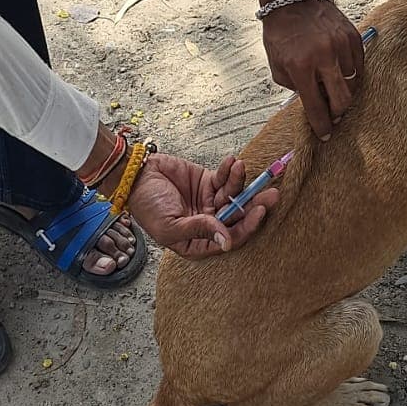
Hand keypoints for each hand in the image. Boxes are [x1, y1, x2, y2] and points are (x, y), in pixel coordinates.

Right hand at [128, 153, 277, 259]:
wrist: (135, 177)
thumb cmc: (147, 206)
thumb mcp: (171, 226)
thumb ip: (200, 231)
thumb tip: (226, 242)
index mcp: (199, 243)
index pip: (230, 238)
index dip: (247, 227)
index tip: (260, 212)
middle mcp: (209, 225)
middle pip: (239, 217)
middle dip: (255, 205)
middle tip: (271, 195)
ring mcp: (210, 203)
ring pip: (235, 195)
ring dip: (241, 182)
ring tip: (241, 167)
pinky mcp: (209, 183)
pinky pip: (225, 178)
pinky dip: (230, 170)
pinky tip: (233, 162)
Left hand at [261, 0, 363, 139]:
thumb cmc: (282, 33)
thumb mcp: (277, 65)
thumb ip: (294, 87)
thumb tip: (313, 103)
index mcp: (301, 67)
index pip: (316, 107)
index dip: (321, 125)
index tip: (325, 134)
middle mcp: (324, 57)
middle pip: (342, 100)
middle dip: (338, 113)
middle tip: (333, 115)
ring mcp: (341, 45)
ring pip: (353, 83)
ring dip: (344, 91)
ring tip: (334, 88)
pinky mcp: (353, 36)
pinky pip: (359, 65)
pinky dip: (351, 73)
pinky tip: (340, 72)